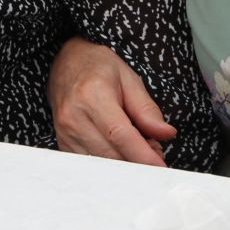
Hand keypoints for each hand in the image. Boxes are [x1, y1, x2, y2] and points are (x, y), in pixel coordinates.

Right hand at [48, 37, 174, 166]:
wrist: (65, 62)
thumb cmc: (98, 68)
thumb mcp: (129, 78)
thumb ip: (146, 109)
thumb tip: (166, 134)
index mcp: (92, 95)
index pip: (120, 135)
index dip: (142, 155)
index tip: (161, 167)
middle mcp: (74, 117)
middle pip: (111, 155)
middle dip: (138, 161)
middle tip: (154, 149)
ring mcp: (65, 133)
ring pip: (101, 165)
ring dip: (125, 164)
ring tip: (137, 146)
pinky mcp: (63, 143)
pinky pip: (91, 164)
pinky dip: (110, 163)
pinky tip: (119, 149)